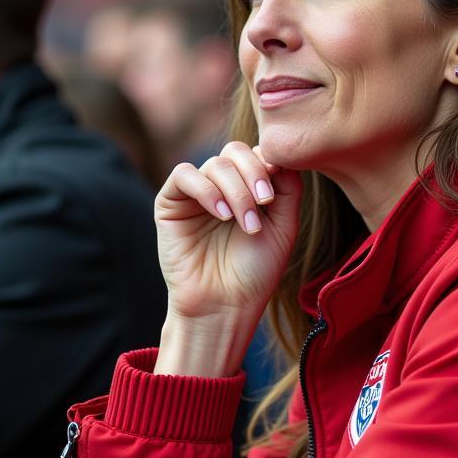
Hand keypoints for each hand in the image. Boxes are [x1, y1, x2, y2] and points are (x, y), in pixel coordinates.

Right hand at [154, 141, 300, 375]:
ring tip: (246, 224)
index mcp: (247, 188)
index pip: (257, 154)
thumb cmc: (255, 272)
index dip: (268, 165)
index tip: (275, 195)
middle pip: (235, 151)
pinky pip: (184, 175)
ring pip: (214, 164)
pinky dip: (206, 189)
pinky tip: (220, 215)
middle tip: (264, 204)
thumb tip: (278, 154)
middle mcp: (221, 186)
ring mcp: (195, 193)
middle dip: (253, 174)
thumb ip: (287, 187)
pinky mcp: (170, 202)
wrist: (225, 305)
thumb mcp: (284, 226)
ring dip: (235, 191)